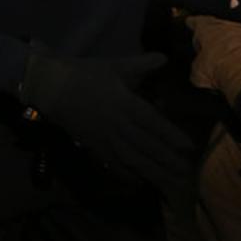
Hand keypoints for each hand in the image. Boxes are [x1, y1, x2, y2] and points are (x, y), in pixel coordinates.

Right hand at [20, 51, 192, 196]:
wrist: (51, 87)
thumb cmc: (84, 74)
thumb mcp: (115, 66)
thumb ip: (141, 65)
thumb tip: (164, 58)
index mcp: (124, 103)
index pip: (153, 122)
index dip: (172, 135)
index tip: (189, 147)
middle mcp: (118, 124)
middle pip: (146, 146)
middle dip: (168, 159)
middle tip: (187, 172)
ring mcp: (105, 138)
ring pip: (133, 158)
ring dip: (153, 171)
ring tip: (171, 182)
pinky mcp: (94, 146)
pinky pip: (114, 163)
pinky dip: (129, 174)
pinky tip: (142, 182)